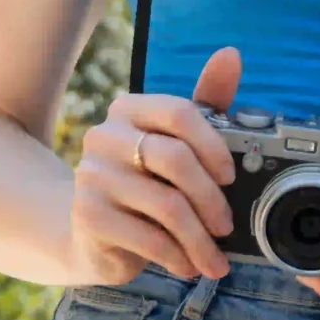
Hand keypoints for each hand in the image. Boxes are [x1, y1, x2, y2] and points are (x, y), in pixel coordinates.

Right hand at [66, 48, 241, 283]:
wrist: (90, 233)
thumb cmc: (145, 181)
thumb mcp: (177, 143)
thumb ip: (206, 102)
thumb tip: (230, 55)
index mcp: (129, 109)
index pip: (179, 113)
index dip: (213, 145)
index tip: (231, 176)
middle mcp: (104, 137)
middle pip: (175, 159)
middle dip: (211, 198)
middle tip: (227, 225)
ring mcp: (91, 176)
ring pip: (166, 205)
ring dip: (199, 238)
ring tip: (214, 257)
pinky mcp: (87, 216)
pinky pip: (147, 238)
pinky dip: (177, 256)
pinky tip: (187, 264)